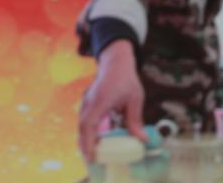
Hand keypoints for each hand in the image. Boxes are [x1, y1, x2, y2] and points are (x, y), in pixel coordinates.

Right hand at [78, 40, 146, 161]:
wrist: (115, 61)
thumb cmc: (126, 78)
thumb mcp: (135, 98)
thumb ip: (135, 119)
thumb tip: (142, 140)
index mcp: (100, 100)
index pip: (89, 123)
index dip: (88, 141)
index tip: (91, 155)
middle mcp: (89, 101)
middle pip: (81, 126)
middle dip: (84, 144)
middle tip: (92, 160)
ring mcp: (86, 101)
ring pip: (81, 123)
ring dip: (85, 138)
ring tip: (93, 154)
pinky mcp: (88, 102)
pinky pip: (85, 119)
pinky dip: (88, 131)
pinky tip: (96, 140)